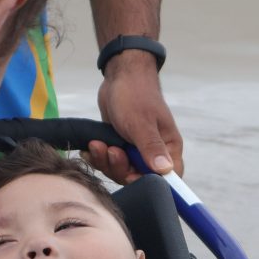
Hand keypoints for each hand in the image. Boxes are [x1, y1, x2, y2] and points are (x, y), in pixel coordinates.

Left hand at [82, 50, 183, 183]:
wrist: (120, 75)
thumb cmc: (136, 94)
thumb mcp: (142, 123)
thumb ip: (151, 148)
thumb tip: (165, 171)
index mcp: (168, 148)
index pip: (167, 179)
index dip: (149, 182)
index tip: (130, 173)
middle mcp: (153, 153)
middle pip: (138, 178)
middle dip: (119, 168)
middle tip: (110, 150)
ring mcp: (135, 150)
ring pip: (120, 171)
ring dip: (105, 161)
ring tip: (97, 144)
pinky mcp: (119, 146)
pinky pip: (108, 161)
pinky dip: (98, 157)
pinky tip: (90, 147)